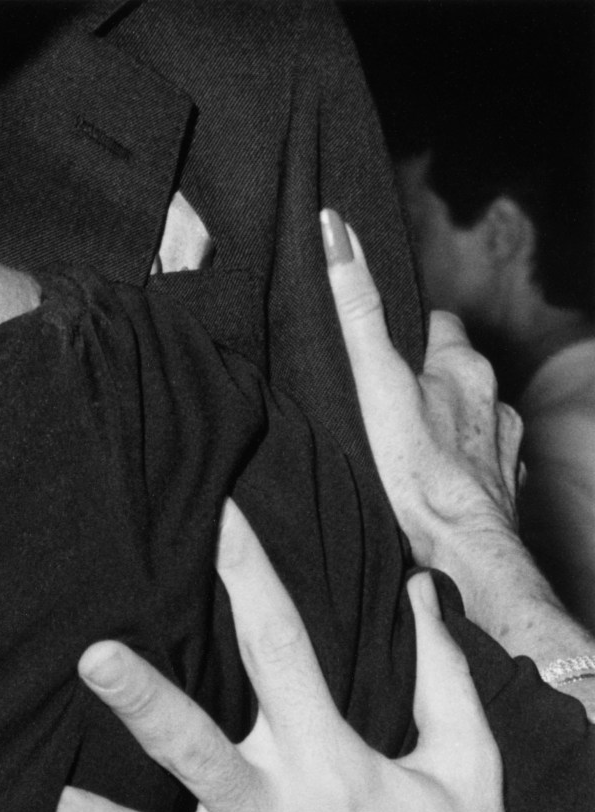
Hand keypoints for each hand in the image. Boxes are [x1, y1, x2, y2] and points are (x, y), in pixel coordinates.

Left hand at [52, 503, 537, 811]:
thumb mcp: (470, 774)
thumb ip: (440, 678)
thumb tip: (415, 588)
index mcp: (329, 764)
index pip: (285, 648)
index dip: (251, 576)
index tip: (216, 517)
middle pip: (195, 745)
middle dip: (144, 700)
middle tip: (92, 655)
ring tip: (41, 803)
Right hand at [324, 209, 521, 557]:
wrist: (459, 547)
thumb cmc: (412, 467)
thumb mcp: (373, 382)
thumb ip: (355, 311)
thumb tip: (337, 232)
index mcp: (464, 367)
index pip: (437, 327)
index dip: (407, 335)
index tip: (381, 353)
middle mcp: (495, 399)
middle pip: (457, 373)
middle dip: (427, 381)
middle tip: (385, 404)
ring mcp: (505, 444)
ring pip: (473, 418)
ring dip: (447, 424)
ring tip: (407, 447)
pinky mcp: (505, 485)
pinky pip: (485, 463)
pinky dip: (463, 465)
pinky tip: (434, 483)